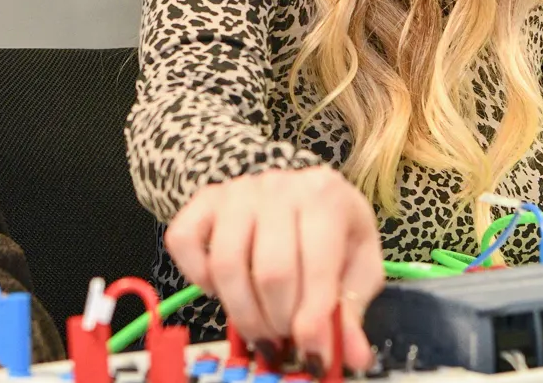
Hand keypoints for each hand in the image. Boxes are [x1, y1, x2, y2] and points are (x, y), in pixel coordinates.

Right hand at [164, 167, 382, 371]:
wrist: (300, 193)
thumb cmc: (333, 231)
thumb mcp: (358, 265)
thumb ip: (353, 310)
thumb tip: (353, 356)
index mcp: (324, 196)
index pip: (316, 266)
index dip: (313, 320)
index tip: (313, 355)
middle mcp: (278, 186)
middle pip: (270, 271)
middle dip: (278, 321)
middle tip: (287, 338)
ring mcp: (236, 191)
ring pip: (226, 264)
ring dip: (243, 312)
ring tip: (262, 327)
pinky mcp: (204, 201)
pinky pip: (184, 241)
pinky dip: (199, 277)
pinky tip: (224, 289)